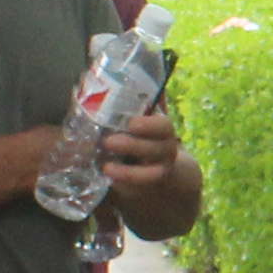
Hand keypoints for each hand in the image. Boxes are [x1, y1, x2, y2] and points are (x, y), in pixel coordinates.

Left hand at [97, 108, 194, 230]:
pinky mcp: (147, 194)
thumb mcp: (144, 125)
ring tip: (107, 168)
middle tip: (109, 142)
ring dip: (130, 173)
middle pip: (159, 150)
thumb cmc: (144, 145)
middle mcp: (165, 154)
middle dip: (134, 146)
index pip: (164, 127)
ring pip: (152, 176)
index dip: (150, 126)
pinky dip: (124, 189)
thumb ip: (142, 105)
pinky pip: (139, 194)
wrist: (162, 188)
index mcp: (164, 134)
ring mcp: (158, 175)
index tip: (131, 123)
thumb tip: (138, 78)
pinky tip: (109, 184)